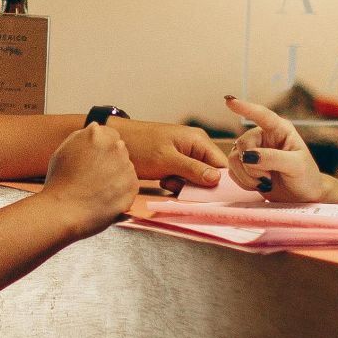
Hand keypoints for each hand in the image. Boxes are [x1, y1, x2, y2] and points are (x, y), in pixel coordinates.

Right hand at [41, 124, 137, 236]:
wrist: (63, 211)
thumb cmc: (59, 183)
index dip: (102, 149)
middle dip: (110, 161)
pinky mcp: (133, 186)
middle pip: (119, 150)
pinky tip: (104, 197)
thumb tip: (95, 128)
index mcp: (97, 134)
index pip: (110, 135)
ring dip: (116, 176)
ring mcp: (126, 166)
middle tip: (94, 177)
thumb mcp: (64, 149)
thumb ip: (82, 136)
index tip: (95, 161)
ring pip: (125, 168)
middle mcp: (115, 147)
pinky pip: (130, 186)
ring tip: (97, 190)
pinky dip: (121, 192)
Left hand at [108, 118, 225, 186]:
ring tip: (168, 181)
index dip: (221, 182)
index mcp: (199, 141)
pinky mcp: (175, 164)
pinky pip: (185, 179)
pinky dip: (177, 183)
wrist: (115, 141)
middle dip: (199, 185)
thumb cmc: (140, 146)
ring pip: (197, 179)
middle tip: (180, 185)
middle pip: (211, 173)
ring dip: (185, 185)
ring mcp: (186, 155)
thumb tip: (216, 179)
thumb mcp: (167, 160)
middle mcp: (196, 147)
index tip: (213, 196)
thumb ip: (193, 169)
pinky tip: (164, 180)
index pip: (222, 165)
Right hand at [222, 95, 328, 202]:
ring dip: (247, 175)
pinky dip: (243, 181)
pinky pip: (232, 170)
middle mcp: (264, 137)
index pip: (262, 115)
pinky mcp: (246, 166)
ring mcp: (254, 151)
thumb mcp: (296, 166)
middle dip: (251, 165)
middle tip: (267, 177)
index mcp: (280, 129)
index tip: (229, 100)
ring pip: (233, 158)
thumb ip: (273, 158)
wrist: (302, 198)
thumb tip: (248, 155)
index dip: (245, 107)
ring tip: (265, 182)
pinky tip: (257, 185)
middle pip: (242, 143)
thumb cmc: (306, 177)